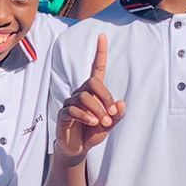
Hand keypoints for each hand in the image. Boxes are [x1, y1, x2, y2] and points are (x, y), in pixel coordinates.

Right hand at [55, 33, 124, 160]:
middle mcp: (81, 93)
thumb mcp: (109, 125)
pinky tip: (91, 123)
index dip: (100, 53)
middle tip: (111, 114)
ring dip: (97, 110)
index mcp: (93, 92)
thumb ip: (117, 115)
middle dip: (105, 97)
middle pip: (92, 82)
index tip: (102, 37)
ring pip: (84, 97)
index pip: (96, 68)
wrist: (78, 148)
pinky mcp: (64, 114)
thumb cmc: (92, 132)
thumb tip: (122, 103)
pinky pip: (73, 109)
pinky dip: (85, 116)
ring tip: (102, 123)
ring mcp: (71, 103)